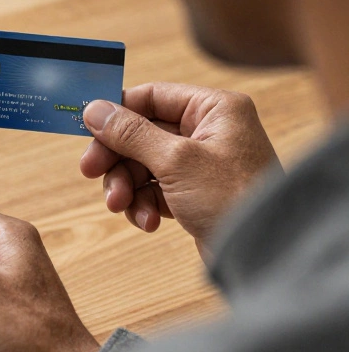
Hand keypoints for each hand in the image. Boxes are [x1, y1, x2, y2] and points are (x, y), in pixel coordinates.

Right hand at [79, 83, 277, 253]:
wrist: (264, 255)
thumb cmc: (234, 199)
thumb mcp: (175, 161)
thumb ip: (131, 133)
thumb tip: (95, 109)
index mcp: (214, 109)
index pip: (152, 96)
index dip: (117, 113)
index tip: (86, 130)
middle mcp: (210, 131)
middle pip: (141, 133)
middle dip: (117, 158)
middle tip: (90, 172)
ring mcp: (202, 164)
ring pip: (143, 164)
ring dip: (126, 186)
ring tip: (121, 206)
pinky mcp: (195, 193)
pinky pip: (155, 190)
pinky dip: (144, 205)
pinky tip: (148, 221)